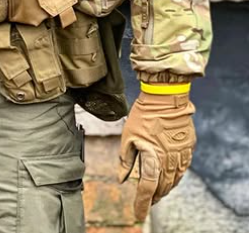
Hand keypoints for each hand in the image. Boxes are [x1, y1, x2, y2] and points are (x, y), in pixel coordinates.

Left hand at [118, 91, 195, 220]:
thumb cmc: (143, 114)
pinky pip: (182, 169)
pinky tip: (169, 178)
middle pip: (162, 187)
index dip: (142, 204)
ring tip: (156, 194)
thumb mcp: (128, 136)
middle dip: (153, 198)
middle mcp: (170, 160)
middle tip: (145, 204)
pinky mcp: (188, 148)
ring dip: (164, 189)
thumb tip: (122, 178)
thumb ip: (125, 160)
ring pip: (174, 180)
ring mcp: (182, 155)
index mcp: (153, 158)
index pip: (148, 189)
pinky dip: (174, 177)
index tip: (138, 214)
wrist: (166, 97)